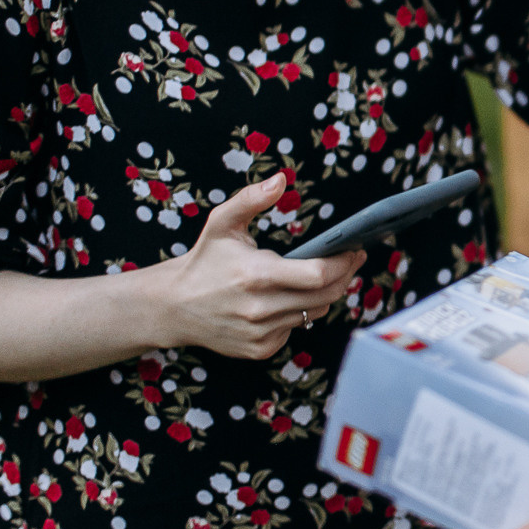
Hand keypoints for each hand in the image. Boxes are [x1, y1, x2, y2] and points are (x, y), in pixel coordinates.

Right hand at [144, 175, 364, 359]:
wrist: (173, 307)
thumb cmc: (204, 261)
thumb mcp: (222, 223)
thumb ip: (251, 198)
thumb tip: (280, 179)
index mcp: (256, 275)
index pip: (318, 274)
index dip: (344, 262)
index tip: (354, 250)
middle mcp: (260, 308)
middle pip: (326, 296)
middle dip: (345, 275)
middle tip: (352, 259)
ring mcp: (261, 332)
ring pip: (314, 313)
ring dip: (325, 294)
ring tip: (326, 275)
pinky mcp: (260, 349)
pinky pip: (295, 329)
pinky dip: (300, 312)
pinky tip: (291, 297)